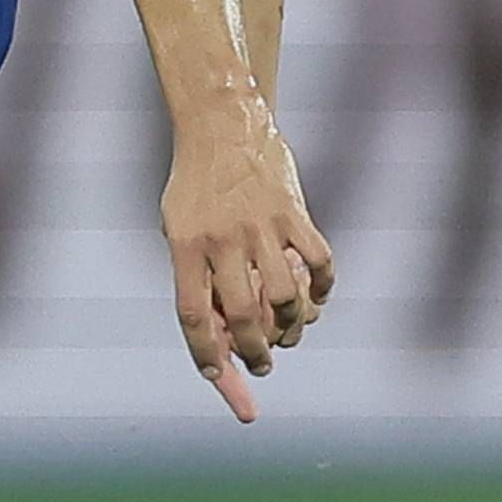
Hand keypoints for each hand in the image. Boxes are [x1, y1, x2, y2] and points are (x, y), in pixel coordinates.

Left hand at [158, 109, 333, 421]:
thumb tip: (220, 333)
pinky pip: (320, 263)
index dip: (206, 353)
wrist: (221, 125)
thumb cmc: (194, 185)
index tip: (218, 377)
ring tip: (288, 335)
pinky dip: (323, 289)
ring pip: (288, 296)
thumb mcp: (177, 228)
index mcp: (185, 245)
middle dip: (255, 352)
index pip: (192, 315)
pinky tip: (317, 299)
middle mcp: (223, 238)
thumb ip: (196, 276)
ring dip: (293, 326)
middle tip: (262, 365)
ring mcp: (262, 225)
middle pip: (243, 315)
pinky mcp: (295, 212)